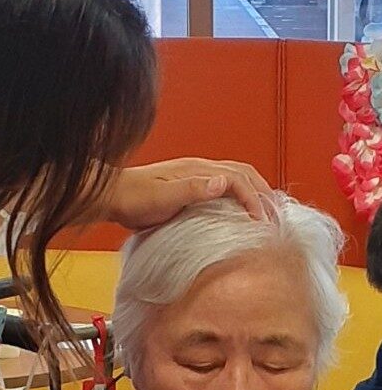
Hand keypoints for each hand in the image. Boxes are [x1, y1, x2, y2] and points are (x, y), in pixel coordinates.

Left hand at [104, 158, 271, 226]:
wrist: (113, 195)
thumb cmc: (135, 199)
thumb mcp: (163, 196)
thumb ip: (193, 189)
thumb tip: (223, 183)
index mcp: (198, 170)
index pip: (238, 179)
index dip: (253, 199)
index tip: (261, 221)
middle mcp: (200, 169)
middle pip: (243, 173)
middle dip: (263, 191)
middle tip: (276, 213)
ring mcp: (195, 176)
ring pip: (235, 177)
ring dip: (254, 190)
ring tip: (266, 209)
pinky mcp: (190, 186)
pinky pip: (223, 186)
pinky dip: (239, 195)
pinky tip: (240, 209)